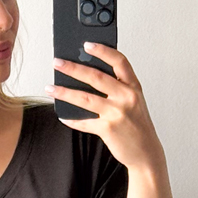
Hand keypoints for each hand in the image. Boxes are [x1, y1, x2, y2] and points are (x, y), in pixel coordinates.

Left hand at [46, 44, 163, 172]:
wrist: (146, 153)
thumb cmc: (138, 126)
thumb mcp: (134, 102)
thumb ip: (118, 88)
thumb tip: (88, 76)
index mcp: (133, 87)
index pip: (119, 61)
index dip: (103, 50)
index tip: (87, 44)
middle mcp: (126, 97)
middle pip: (96, 77)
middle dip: (73, 68)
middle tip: (58, 63)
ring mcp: (117, 113)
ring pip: (85, 98)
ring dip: (64, 92)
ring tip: (50, 87)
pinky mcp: (108, 129)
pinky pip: (84, 122)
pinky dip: (72, 120)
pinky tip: (63, 116)